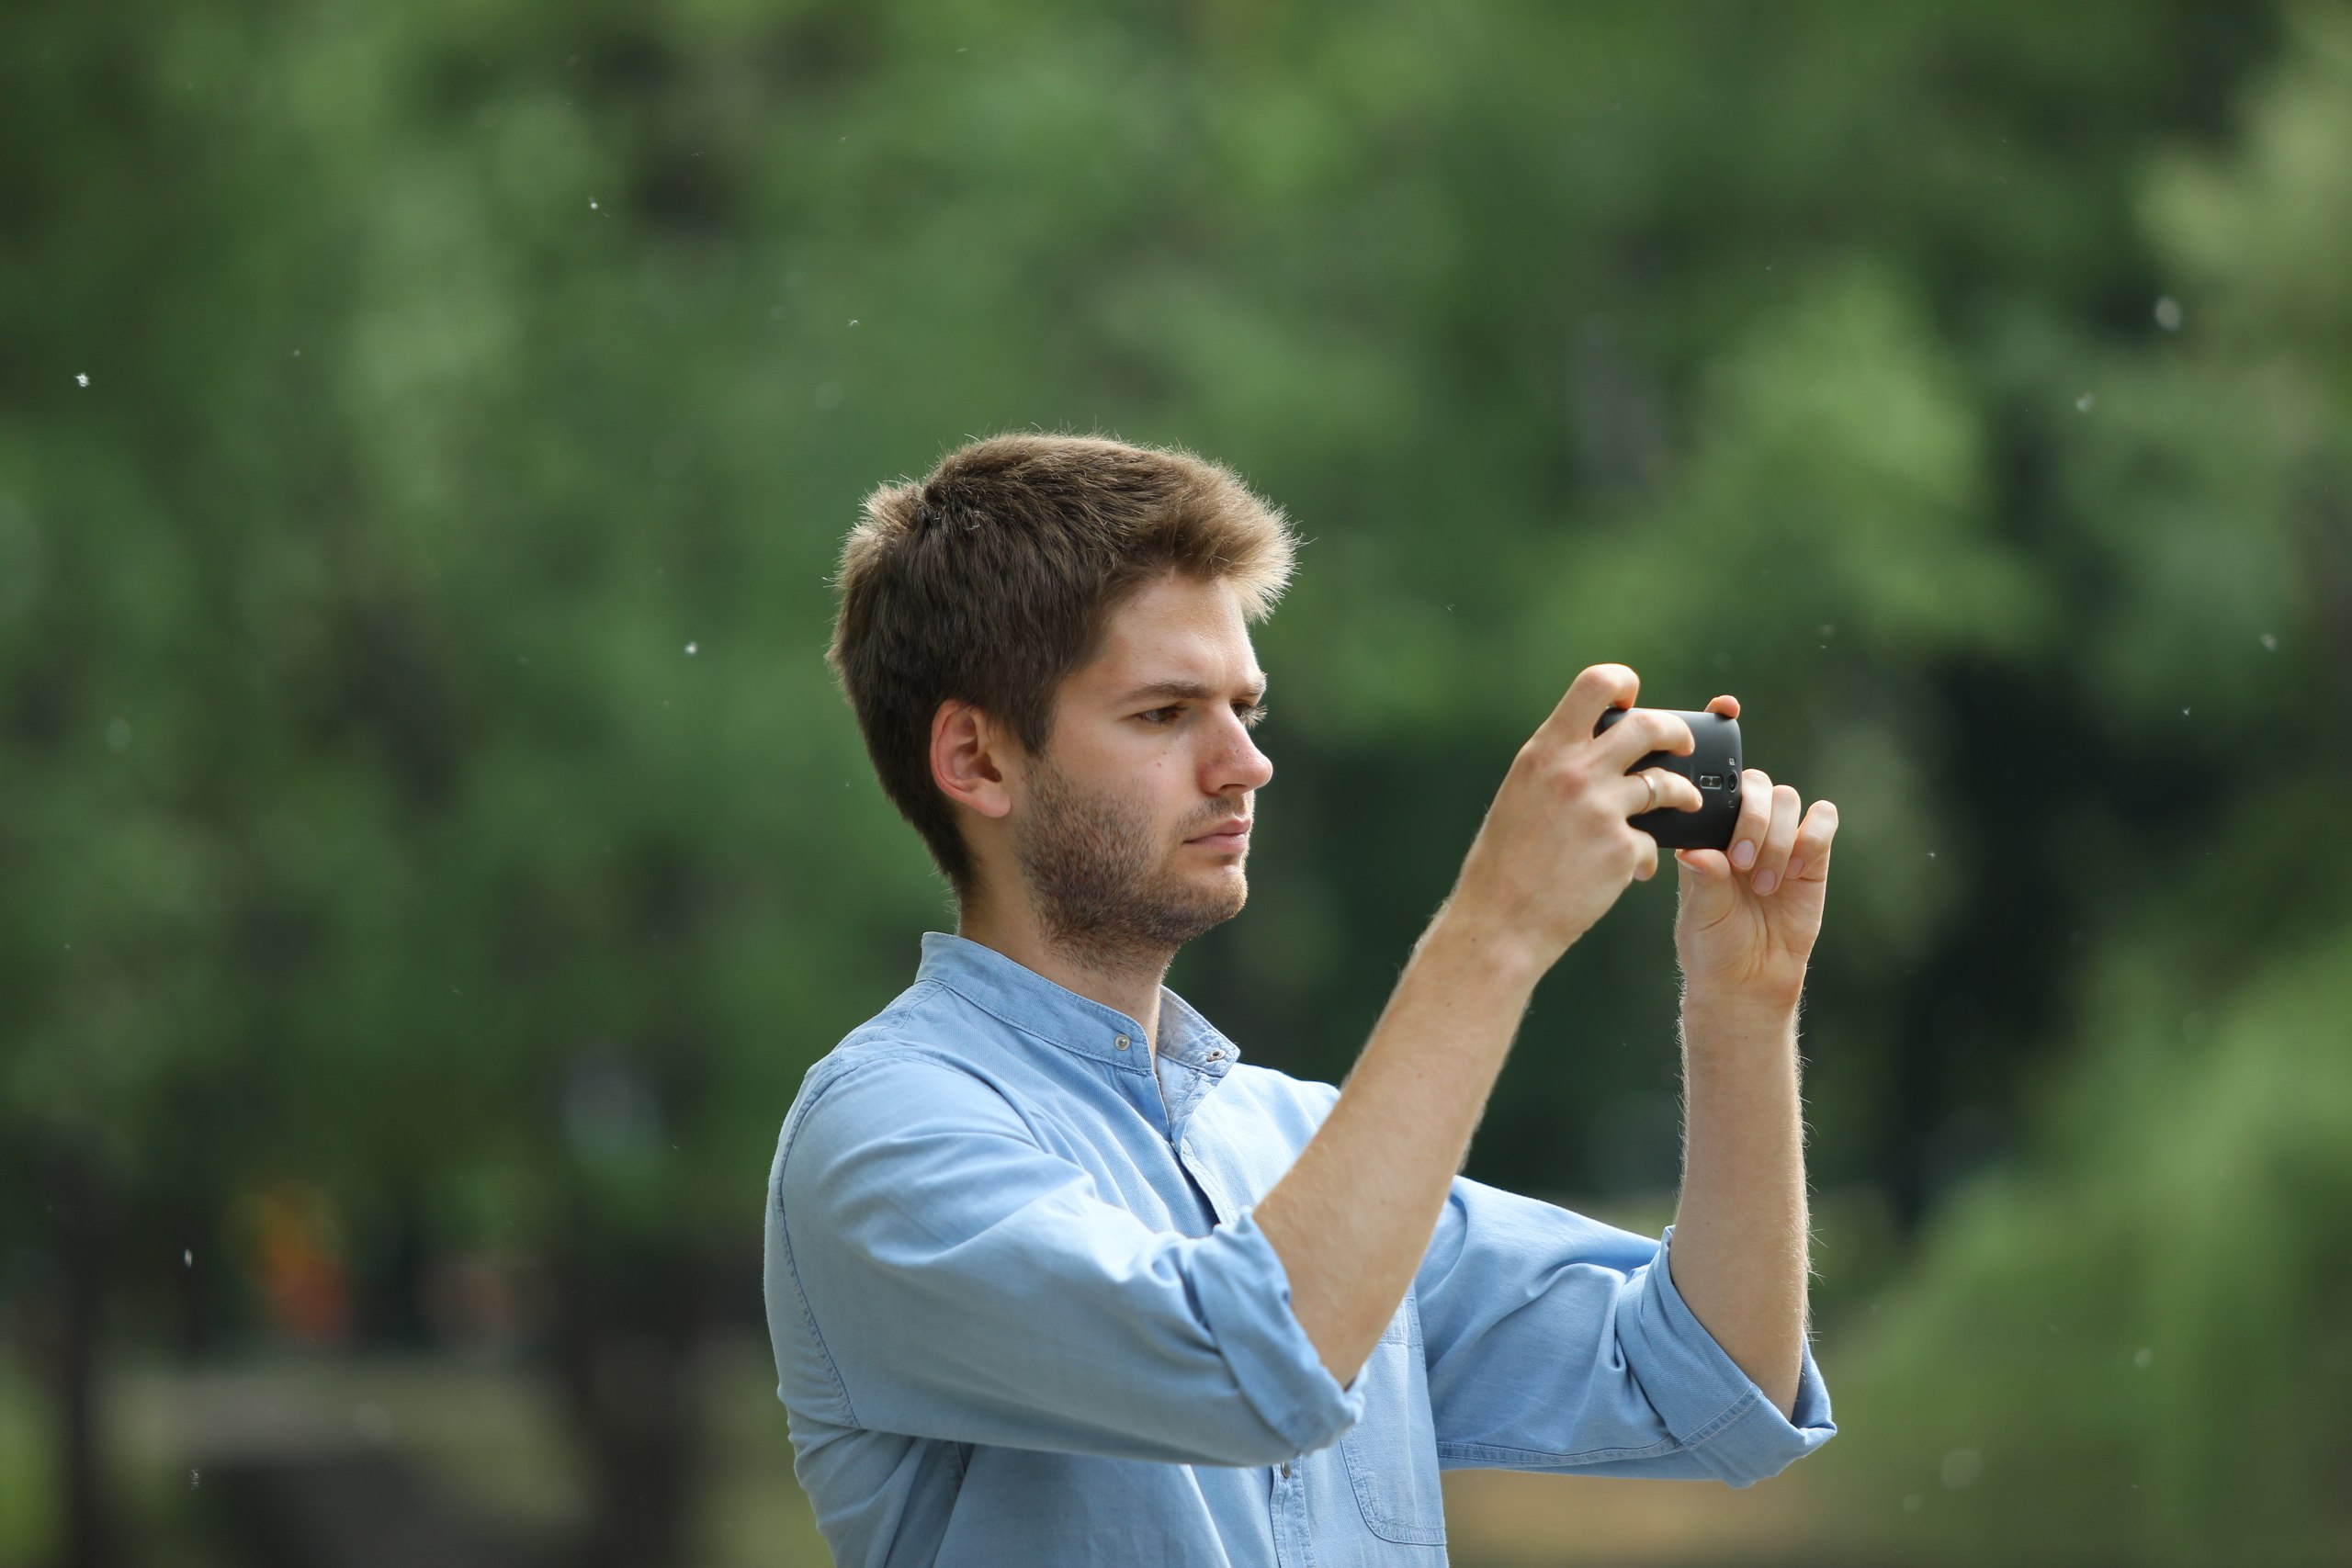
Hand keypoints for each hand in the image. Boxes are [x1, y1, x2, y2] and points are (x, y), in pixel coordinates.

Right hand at [1449, 664, 1704, 974]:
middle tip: (1682, 745)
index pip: (1595, 684)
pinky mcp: (1621, 850)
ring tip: (1685, 802)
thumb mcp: (1520, 794)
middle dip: (1676, 732)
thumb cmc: (1504, 862)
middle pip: (1649, 726)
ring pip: (1665, 783)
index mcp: (1545, 752)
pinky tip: (1633, 869)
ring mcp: (1601, 810)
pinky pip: (1651, 841)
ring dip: (1682, 792)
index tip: (1631, 699)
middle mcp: (1575, 772)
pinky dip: (1645, 855)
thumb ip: (1556, 766)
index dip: (1622, 683)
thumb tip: (1595, 749)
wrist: (1500, 921)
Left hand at [1671, 695, 1837, 1011]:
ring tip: (1763, 880)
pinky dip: (1811, 835)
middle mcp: (1741, 824)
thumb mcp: (1699, 913)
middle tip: (1739, 862)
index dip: (1718, 733)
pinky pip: (1821, 822)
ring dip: (1775, 835)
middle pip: (1754, 784)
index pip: (1710, 774)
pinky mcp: (1812, 857)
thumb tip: (1699, 851)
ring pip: (1786, 798)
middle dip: (1749, 817)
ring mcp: (1779, 838)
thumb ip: (1703, 880)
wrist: (1746, 982)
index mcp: (1704, 827)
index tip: (1725, 707)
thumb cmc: (1710, 944)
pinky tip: (1794, 869)